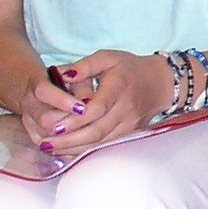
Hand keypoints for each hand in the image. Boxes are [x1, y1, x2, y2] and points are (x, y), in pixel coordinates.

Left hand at [34, 50, 169, 153]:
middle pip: (97, 130)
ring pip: (101, 142)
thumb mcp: (108, 57)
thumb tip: (62, 75)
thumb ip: (85, 65)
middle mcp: (126, 108)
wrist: (161, 83)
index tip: (56, 126)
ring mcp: (130, 123)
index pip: (98, 107)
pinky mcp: (130, 133)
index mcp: (120, 86)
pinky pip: (106, 145)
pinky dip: (86, 151)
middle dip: (70, 140)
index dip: (76, 119)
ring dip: (75, 149)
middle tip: (46, 143)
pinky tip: (68, 151)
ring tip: (51, 149)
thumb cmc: (130, 68)